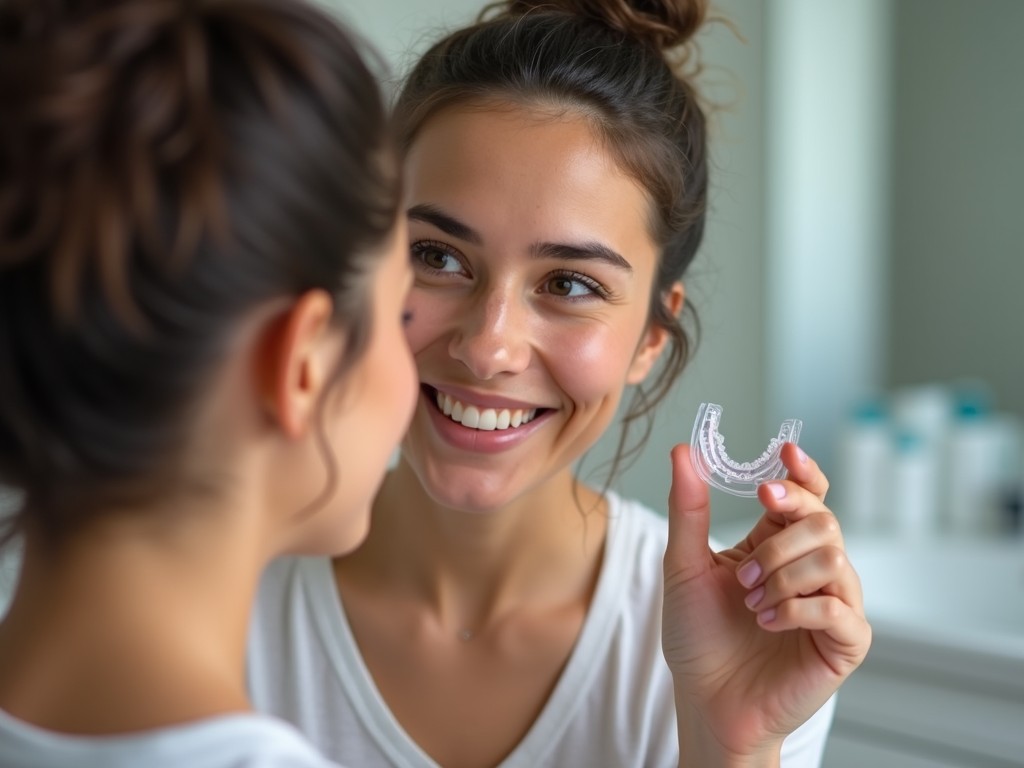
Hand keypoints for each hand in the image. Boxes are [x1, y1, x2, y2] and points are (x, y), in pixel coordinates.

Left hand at [662, 443, 870, 764]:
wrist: (705, 700)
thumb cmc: (697, 636)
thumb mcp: (684, 565)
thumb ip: (688, 509)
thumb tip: (684, 450)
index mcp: (779, 543)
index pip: (808, 495)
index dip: (802, 472)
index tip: (784, 453)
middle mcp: (813, 567)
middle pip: (823, 520)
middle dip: (779, 541)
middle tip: (744, 573)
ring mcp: (834, 603)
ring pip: (833, 558)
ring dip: (783, 577)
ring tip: (752, 604)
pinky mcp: (846, 641)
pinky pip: (839, 608)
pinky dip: (797, 610)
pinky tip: (768, 624)